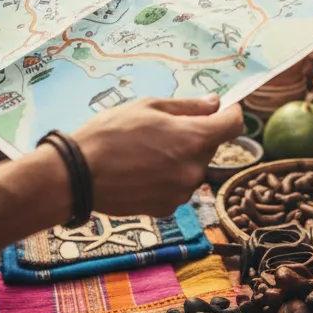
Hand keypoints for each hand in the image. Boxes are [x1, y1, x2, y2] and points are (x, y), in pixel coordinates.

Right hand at [74, 96, 243, 215]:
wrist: (79, 176)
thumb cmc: (111, 132)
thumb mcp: (149, 106)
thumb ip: (188, 106)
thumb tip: (216, 103)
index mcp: (193, 138)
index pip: (233, 124)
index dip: (230, 112)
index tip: (220, 108)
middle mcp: (194, 168)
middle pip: (210, 145)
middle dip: (196, 134)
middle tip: (164, 128)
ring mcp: (182, 192)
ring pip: (194, 167)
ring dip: (182, 157)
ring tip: (148, 151)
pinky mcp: (167, 208)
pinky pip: (179, 186)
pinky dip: (169, 177)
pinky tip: (143, 171)